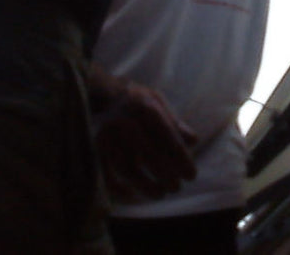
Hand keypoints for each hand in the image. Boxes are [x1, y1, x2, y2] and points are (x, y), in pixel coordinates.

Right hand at [91, 76, 198, 202]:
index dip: (182, 160)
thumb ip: (175, 121)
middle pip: (150, 155)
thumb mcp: (157, 101)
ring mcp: (109, 136)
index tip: (191, 176)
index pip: (168, 139)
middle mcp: (126, 121)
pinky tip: (131, 196)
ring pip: (128, 168)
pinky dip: (117, 188)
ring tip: (161, 193)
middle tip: (177, 187)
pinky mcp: (95, 147)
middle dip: (166, 175)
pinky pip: (105, 173)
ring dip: (145, 185)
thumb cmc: (137, 100)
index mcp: (146, 108)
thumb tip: (194, 141)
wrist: (102, 92)